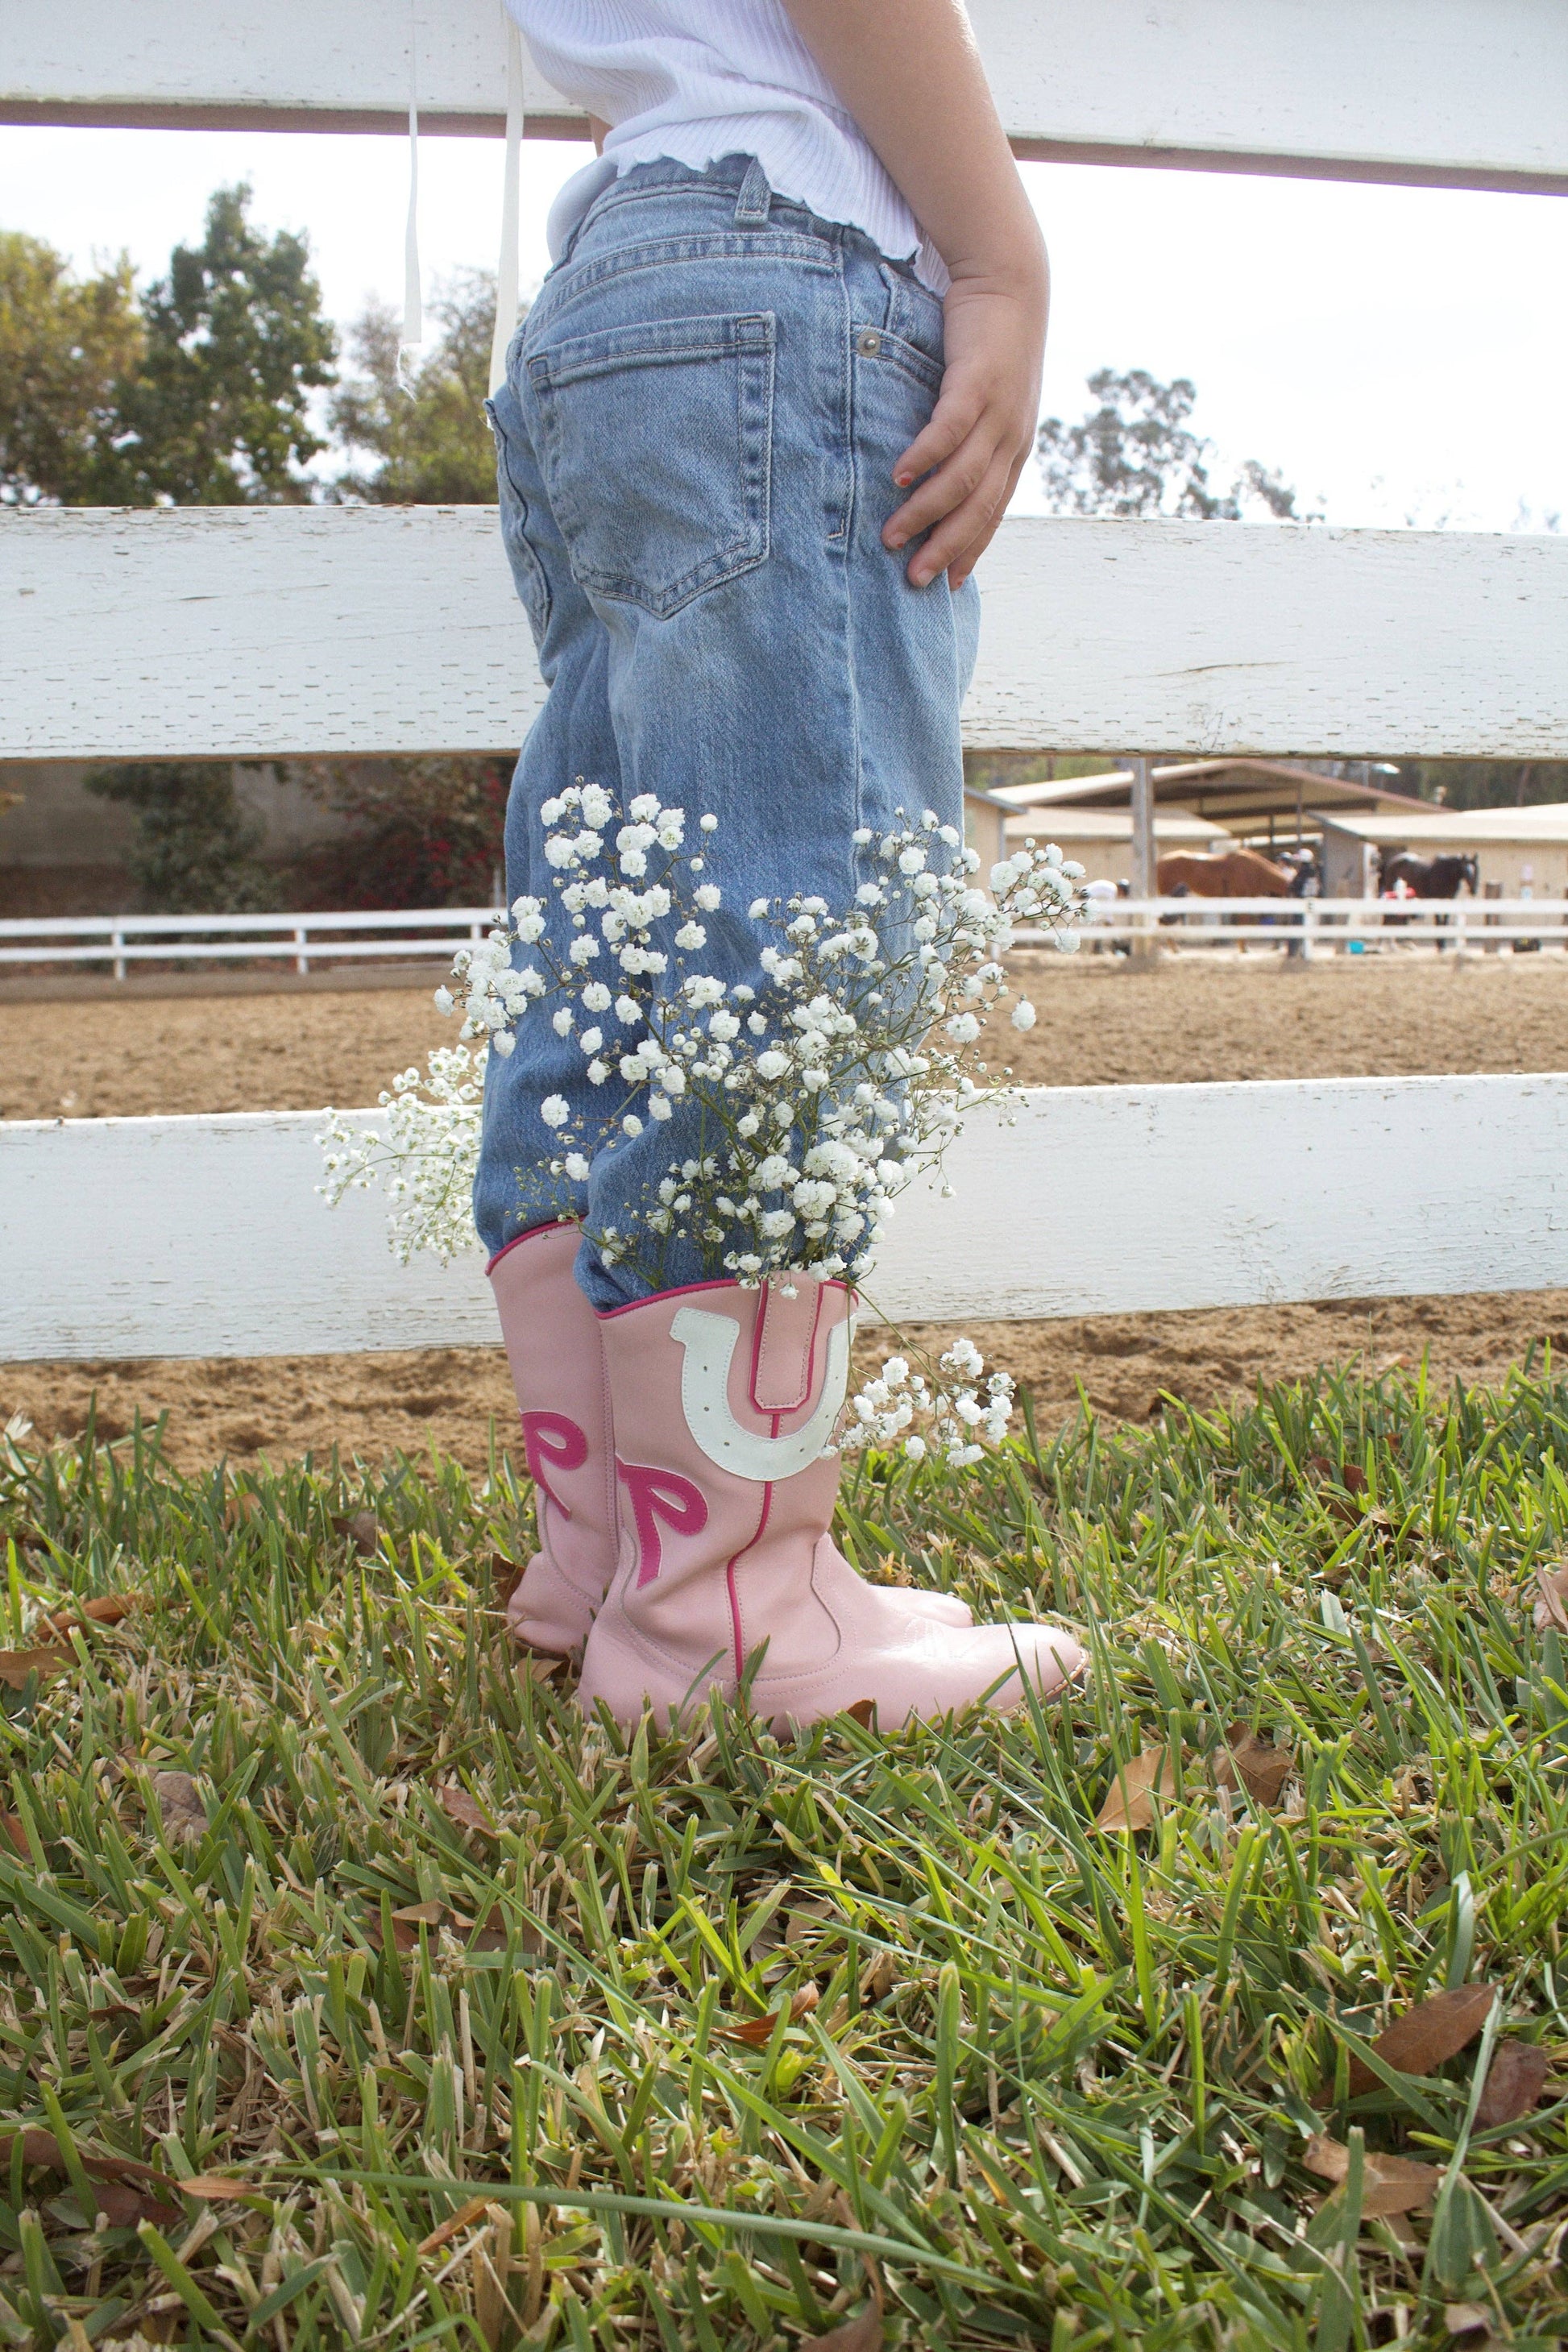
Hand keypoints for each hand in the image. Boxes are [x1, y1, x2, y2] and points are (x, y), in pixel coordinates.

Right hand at [884, 258, 1046, 589]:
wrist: (1010, 281)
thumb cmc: (989, 343)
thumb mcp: (986, 399)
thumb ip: (968, 437)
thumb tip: (932, 476)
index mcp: (1014, 448)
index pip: (993, 512)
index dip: (971, 550)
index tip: (948, 585)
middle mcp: (1011, 437)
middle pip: (979, 508)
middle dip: (947, 547)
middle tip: (915, 579)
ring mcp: (998, 411)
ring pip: (963, 477)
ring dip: (927, 511)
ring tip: (892, 535)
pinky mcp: (978, 381)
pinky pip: (950, 430)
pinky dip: (926, 457)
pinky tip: (901, 478)